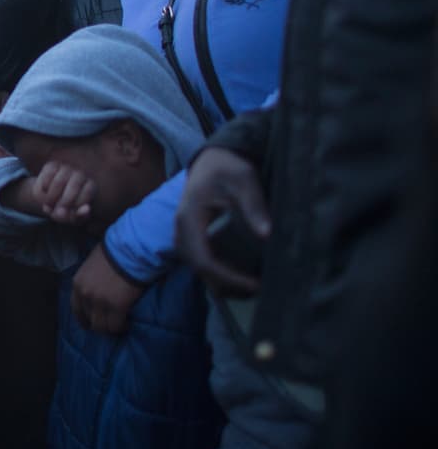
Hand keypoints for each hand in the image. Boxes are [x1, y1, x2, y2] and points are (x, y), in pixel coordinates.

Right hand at [34, 161, 95, 225]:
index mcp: (91, 186)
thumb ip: (80, 216)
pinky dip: (43, 188)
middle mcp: (80, 174)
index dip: (78, 204)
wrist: (52, 199)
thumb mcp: (73, 217)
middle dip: (64, 202)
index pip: (88, 192)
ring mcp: (66, 168)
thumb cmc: (67, 210)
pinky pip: (46, 176)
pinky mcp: (51, 166)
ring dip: (51, 198)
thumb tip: (86, 209)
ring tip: (48, 206)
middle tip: (57, 212)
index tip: (71, 212)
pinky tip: (44, 194)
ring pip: (58, 182)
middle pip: (74, 187)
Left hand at [70, 243, 145, 334]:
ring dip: (109, 328)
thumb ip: (89, 279)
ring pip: (101, 327)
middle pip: (88, 320)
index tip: (90, 322)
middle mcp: (85, 295)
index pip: (76, 308)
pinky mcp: (117, 307)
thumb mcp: (92, 264)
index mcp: (77, 284)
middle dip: (98, 324)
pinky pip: (115, 326)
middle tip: (108, 324)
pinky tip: (127, 324)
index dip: (83, 318)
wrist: (129, 250)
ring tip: (118, 325)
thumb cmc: (113, 252)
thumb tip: (94, 286)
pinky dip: (121, 328)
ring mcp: (100, 302)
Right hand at [175, 146, 269, 296]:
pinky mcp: (192, 235)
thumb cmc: (227, 166)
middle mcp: (182, 229)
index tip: (254, 283)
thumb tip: (266, 234)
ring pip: (197, 267)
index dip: (228, 277)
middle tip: (258, 290)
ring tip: (250, 288)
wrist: (212, 158)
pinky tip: (238, 277)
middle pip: (198, 268)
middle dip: (226, 284)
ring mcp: (184, 233)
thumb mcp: (244, 179)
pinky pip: (200, 260)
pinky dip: (217, 272)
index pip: (203, 258)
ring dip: (220, 281)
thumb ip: (253, 205)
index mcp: (190, 217)